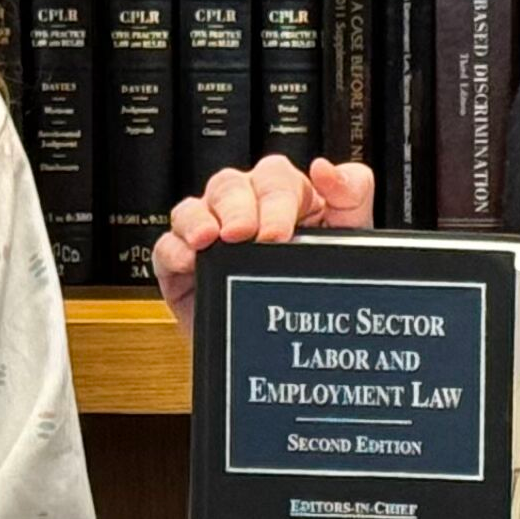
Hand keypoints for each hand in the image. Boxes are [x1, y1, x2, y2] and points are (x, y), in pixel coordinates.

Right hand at [152, 152, 377, 334]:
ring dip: (201, 220)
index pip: (276, 177)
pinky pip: (168, 246)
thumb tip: (326, 168)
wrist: (290, 349)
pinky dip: (176, 249)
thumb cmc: (319, 286)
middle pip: (231, 185)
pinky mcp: (183, 266)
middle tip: (246, 235)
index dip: (277, 198)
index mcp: (285, 197)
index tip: (281, 230)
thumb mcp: (351, 240)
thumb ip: (351, 197)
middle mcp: (244, 209)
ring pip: (195, 207)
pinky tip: (192, 260)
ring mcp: (211, 236)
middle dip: (239, 209)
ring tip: (213, 240)